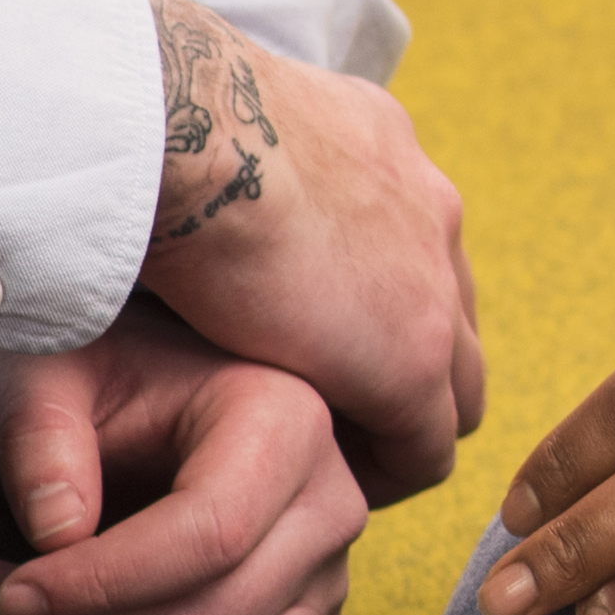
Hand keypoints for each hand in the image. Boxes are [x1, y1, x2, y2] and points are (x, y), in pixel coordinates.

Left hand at [0, 299, 376, 614]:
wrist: (145, 388)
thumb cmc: (98, 367)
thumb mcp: (48, 371)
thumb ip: (42, 437)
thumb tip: (57, 534)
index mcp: (286, 419)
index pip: (207, 534)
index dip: (101, 583)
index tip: (8, 594)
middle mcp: (327, 500)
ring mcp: (323, 569)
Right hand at [134, 0, 483, 499]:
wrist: (187, 134)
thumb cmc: (161, 124)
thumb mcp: (214, 125)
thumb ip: (229, 154)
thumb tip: (190, 175)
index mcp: (379, 147)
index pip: (409, 244)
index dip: (368, 306)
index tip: (314, 348)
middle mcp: (424, 205)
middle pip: (447, 311)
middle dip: (405, 366)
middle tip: (331, 416)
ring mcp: (431, 282)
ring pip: (453, 382)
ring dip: (399, 425)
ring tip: (327, 465)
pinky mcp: (410, 359)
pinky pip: (427, 445)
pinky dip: (384, 474)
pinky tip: (319, 490)